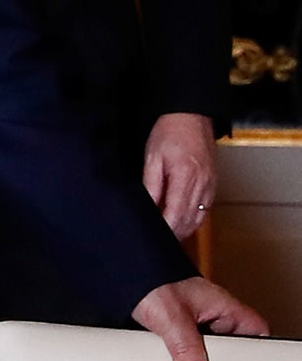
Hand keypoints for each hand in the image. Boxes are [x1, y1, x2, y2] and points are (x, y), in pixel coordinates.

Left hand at [130, 276, 267, 360]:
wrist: (122, 269)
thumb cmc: (151, 281)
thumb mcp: (172, 318)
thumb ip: (185, 346)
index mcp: (224, 307)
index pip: (258, 330)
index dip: (259, 350)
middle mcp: (213, 314)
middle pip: (232, 345)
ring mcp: (195, 321)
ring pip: (207, 349)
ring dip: (197, 360)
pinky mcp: (176, 328)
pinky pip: (186, 348)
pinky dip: (180, 357)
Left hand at [144, 112, 217, 241]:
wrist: (192, 116)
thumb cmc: (169, 133)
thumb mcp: (152, 157)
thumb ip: (151, 184)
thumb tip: (147, 208)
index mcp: (186, 177)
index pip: (175, 214)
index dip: (164, 230)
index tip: (152, 240)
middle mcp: (202, 184)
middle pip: (189, 220)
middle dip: (173, 234)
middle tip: (156, 244)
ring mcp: (211, 185)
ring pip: (199, 218)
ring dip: (183, 230)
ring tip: (166, 238)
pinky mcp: (213, 184)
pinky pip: (205, 210)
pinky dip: (193, 220)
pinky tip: (180, 223)